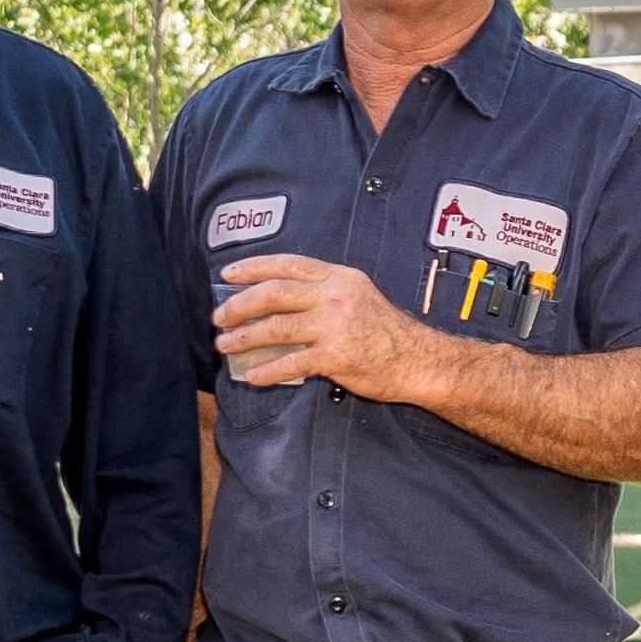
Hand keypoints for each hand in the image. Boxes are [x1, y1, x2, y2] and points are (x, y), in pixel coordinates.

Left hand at [211, 253, 438, 403]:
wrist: (419, 360)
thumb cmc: (387, 332)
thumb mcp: (358, 296)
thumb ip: (323, 293)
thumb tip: (279, 302)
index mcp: (338, 278)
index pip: (288, 265)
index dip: (253, 267)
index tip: (228, 275)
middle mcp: (334, 296)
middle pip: (274, 293)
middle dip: (240, 304)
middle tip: (220, 317)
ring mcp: (335, 326)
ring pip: (277, 327)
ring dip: (245, 337)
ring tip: (226, 345)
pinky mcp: (336, 356)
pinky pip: (292, 363)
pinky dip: (268, 371)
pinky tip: (253, 376)